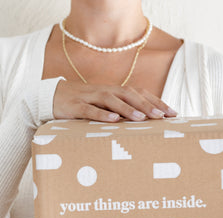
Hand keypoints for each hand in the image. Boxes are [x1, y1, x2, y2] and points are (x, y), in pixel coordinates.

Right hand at [53, 81, 176, 121]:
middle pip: (129, 95)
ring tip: (142, 119)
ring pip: (112, 101)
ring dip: (128, 109)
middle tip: (162, 116)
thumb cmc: (80, 103)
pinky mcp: (75, 106)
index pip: (139, 93)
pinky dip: (102, 115)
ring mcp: (89, 98)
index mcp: (112, 91)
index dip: (155, 101)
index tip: (172, 113)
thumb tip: (141, 121)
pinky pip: (90, 110)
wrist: (50, 96)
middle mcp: (104, 91)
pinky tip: (113, 121)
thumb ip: (118, 109)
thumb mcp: (101, 105)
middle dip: (147, 105)